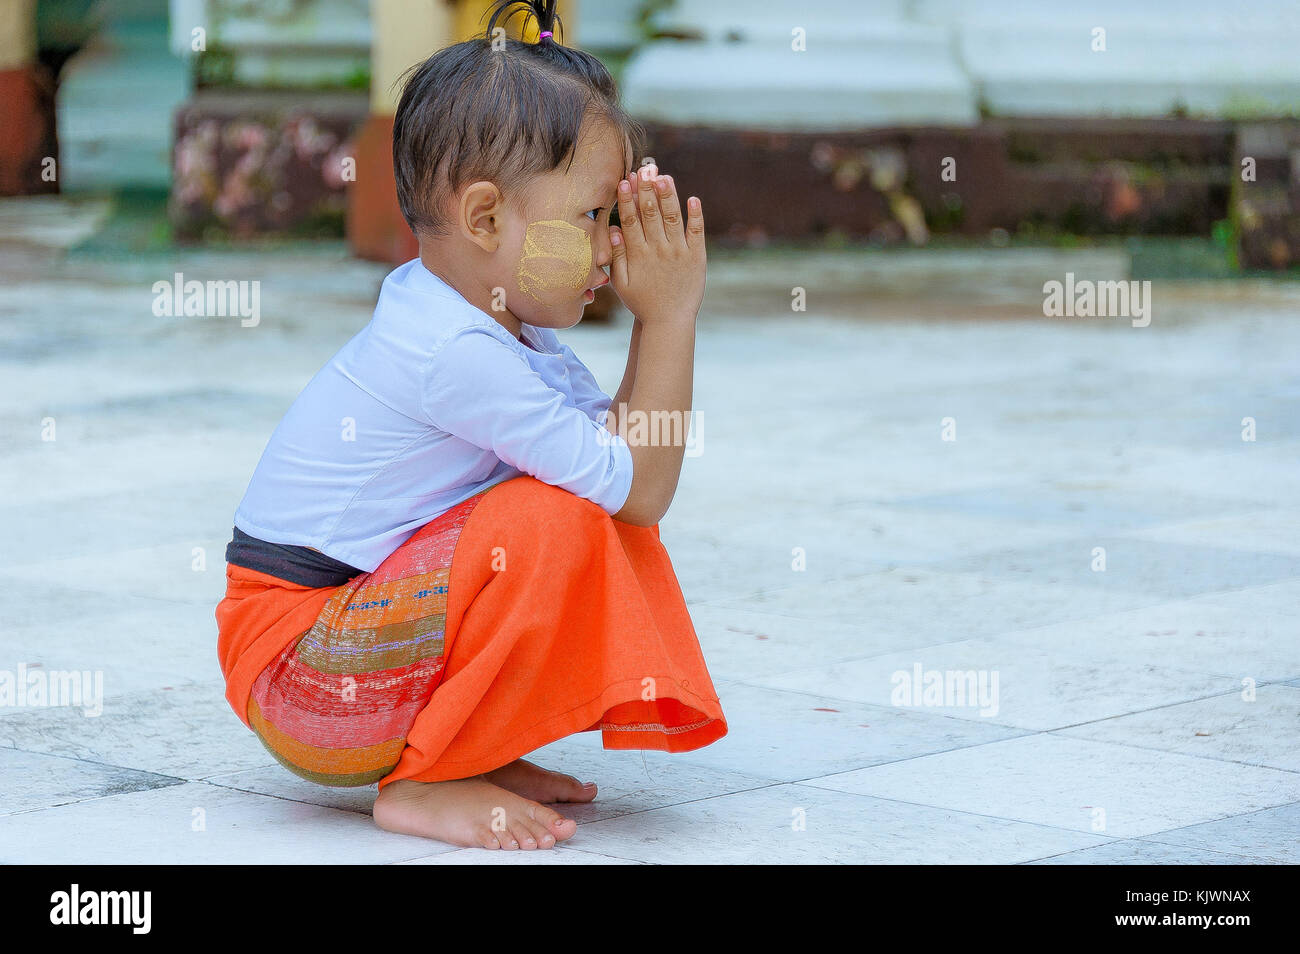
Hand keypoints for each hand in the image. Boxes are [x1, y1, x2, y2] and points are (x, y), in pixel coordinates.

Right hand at [608, 163, 705, 324]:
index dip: (627, 200)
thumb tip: (614, 230)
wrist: (669, 321)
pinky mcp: (696, 257)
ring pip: (672, 218)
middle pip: (651, 214)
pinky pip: (697, 233)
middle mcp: (659, 250)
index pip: (631, 221)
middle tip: (644, 169)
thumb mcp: (621, 284)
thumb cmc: (642, 302)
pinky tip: (693, 199)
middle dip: (647, 190)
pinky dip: (696, 216)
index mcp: (638, 255)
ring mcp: (679, 252)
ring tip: (663, 176)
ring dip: (668, 196)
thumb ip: (617, 257)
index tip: (624, 181)